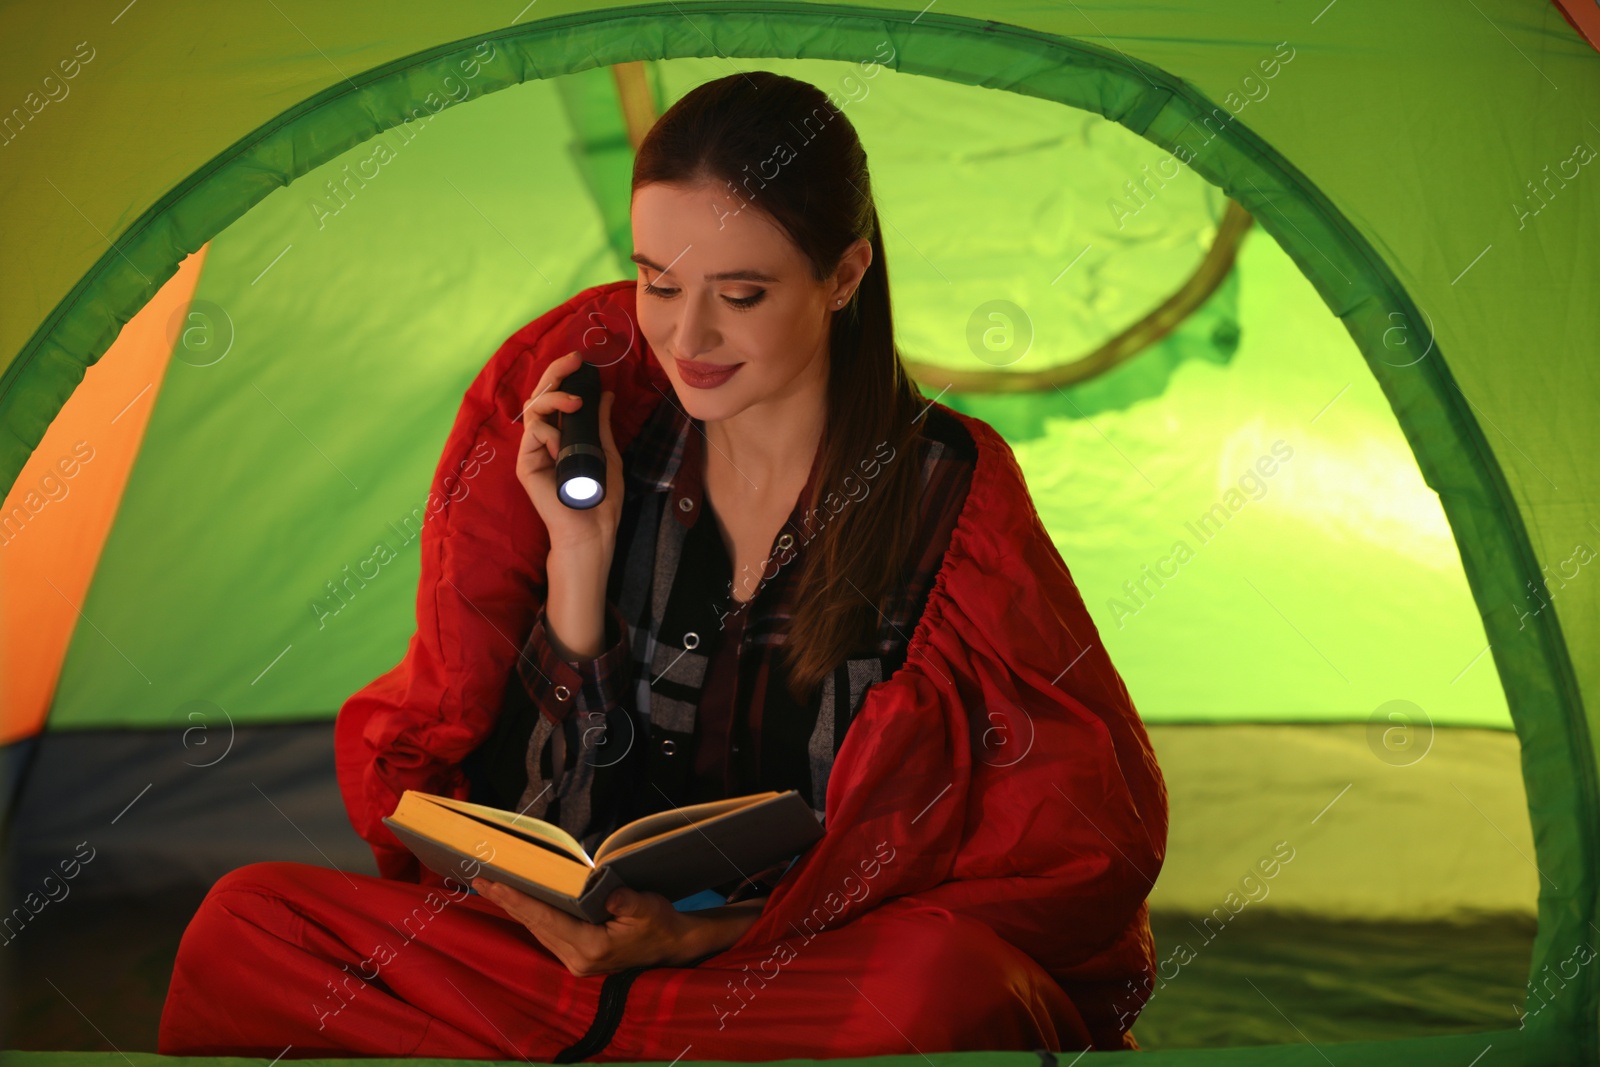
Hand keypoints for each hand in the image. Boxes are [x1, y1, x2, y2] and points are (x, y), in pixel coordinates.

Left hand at [472, 878, 703, 975]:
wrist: (672, 946)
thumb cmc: (661, 924)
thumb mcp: (648, 907)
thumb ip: (627, 901)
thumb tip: (608, 891)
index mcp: (591, 948)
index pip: (546, 919)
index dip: (519, 900)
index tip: (496, 884)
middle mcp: (577, 959)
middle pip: (535, 925)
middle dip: (507, 902)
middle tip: (480, 879)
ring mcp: (575, 962)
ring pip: (537, 930)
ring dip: (515, 908)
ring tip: (491, 887)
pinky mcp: (577, 958)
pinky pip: (546, 933)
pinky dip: (530, 915)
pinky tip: (518, 902)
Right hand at [516, 351, 625, 559]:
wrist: (592, 528)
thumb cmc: (600, 495)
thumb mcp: (606, 451)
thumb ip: (601, 424)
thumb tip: (606, 394)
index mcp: (561, 435)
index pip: (555, 398)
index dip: (563, 376)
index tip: (580, 362)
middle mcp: (543, 439)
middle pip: (539, 396)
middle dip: (554, 374)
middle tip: (573, 361)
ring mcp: (533, 451)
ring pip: (532, 409)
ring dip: (554, 399)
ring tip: (576, 404)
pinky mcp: (526, 464)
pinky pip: (533, 434)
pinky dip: (550, 433)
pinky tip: (563, 446)